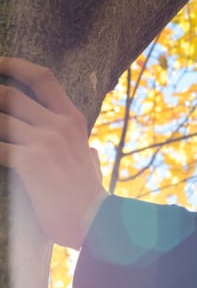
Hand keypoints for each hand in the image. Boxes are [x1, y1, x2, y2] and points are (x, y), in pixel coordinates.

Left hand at [0, 57, 107, 249]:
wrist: (96, 222)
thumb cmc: (90, 197)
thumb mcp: (92, 165)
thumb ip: (86, 151)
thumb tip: (90, 152)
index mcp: (73, 120)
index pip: (41, 77)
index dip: (12, 65)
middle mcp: (60, 124)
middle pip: (8, 94)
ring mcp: (46, 141)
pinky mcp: (31, 161)